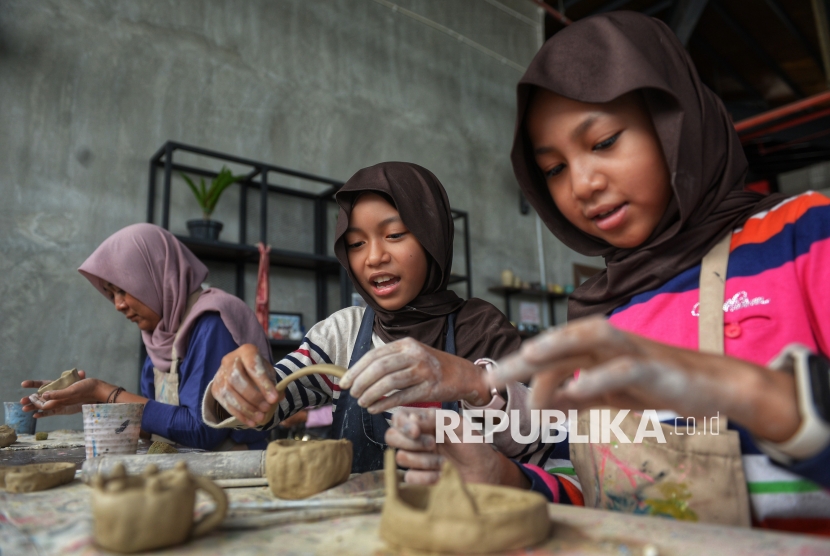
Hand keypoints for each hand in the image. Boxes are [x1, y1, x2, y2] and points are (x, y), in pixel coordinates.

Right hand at [21, 371, 87, 411]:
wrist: (90, 397)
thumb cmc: (84, 388)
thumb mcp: (80, 382)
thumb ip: (79, 378)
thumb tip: (81, 372)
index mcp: (55, 385)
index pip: (42, 384)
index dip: (32, 384)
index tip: (23, 384)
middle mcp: (53, 394)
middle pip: (38, 396)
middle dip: (30, 398)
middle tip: (22, 401)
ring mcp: (55, 402)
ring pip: (41, 405)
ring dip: (32, 407)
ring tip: (24, 409)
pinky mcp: (59, 410)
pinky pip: (48, 413)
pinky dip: (42, 414)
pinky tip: (35, 415)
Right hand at [210, 344, 281, 427]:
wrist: (238, 368)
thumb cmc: (256, 369)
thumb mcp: (267, 371)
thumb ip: (274, 382)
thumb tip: (280, 396)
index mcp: (246, 351)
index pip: (253, 366)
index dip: (263, 383)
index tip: (274, 398)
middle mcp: (229, 361)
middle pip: (237, 379)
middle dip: (253, 397)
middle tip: (267, 408)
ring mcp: (220, 375)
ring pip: (229, 393)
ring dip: (246, 408)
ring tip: (260, 418)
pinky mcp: (215, 389)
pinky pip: (226, 404)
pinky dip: (240, 415)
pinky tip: (251, 422)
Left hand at [339, 338, 490, 413]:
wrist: (463, 375)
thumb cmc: (432, 367)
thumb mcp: (412, 355)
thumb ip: (390, 360)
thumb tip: (359, 373)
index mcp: (406, 344)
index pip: (374, 355)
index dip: (356, 369)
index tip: (345, 382)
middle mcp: (414, 354)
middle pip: (380, 368)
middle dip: (361, 382)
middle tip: (352, 394)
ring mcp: (423, 370)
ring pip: (389, 382)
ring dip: (371, 394)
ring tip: (361, 403)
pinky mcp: (430, 388)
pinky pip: (402, 397)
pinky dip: (385, 404)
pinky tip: (375, 409)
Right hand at [385, 407, 528, 487]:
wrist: (487, 474)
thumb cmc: (475, 446)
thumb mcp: (458, 426)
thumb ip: (434, 419)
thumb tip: (410, 421)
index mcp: (425, 423)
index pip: (398, 418)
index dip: (401, 424)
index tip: (416, 430)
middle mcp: (417, 440)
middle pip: (391, 437)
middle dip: (409, 441)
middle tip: (432, 445)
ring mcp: (417, 461)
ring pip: (401, 457)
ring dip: (424, 460)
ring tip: (444, 462)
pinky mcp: (420, 480)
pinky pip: (409, 477)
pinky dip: (426, 476)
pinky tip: (441, 475)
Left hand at [491, 316, 800, 442]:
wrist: (713, 387)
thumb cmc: (658, 385)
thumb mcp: (611, 393)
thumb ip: (581, 394)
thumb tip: (547, 402)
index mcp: (597, 349)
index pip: (554, 355)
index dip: (525, 370)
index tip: (497, 385)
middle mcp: (610, 343)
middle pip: (562, 344)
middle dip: (526, 359)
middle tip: (494, 377)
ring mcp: (632, 351)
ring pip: (591, 338)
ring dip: (559, 345)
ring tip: (529, 357)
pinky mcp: (654, 368)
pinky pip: (623, 369)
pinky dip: (599, 377)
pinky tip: (577, 389)